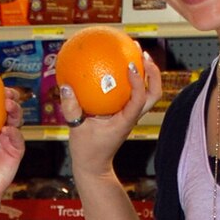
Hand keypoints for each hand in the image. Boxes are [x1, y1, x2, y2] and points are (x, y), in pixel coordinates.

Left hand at [0, 89, 25, 202]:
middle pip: (9, 107)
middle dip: (9, 95)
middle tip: (4, 89)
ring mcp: (9, 140)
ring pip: (17, 120)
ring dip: (15, 110)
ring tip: (7, 105)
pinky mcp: (16, 152)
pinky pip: (17, 140)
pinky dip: (13, 133)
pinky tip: (5, 130)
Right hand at [60, 53, 163, 179]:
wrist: (94, 166)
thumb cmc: (87, 150)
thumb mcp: (76, 130)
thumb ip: (71, 108)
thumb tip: (66, 86)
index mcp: (125, 121)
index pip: (139, 99)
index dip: (138, 82)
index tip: (130, 66)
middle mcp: (132, 116)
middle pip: (153, 93)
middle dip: (152, 72)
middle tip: (141, 53)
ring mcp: (130, 115)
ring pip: (147, 93)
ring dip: (146, 73)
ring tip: (136, 54)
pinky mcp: (124, 113)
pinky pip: (131, 93)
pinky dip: (129, 79)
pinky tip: (116, 66)